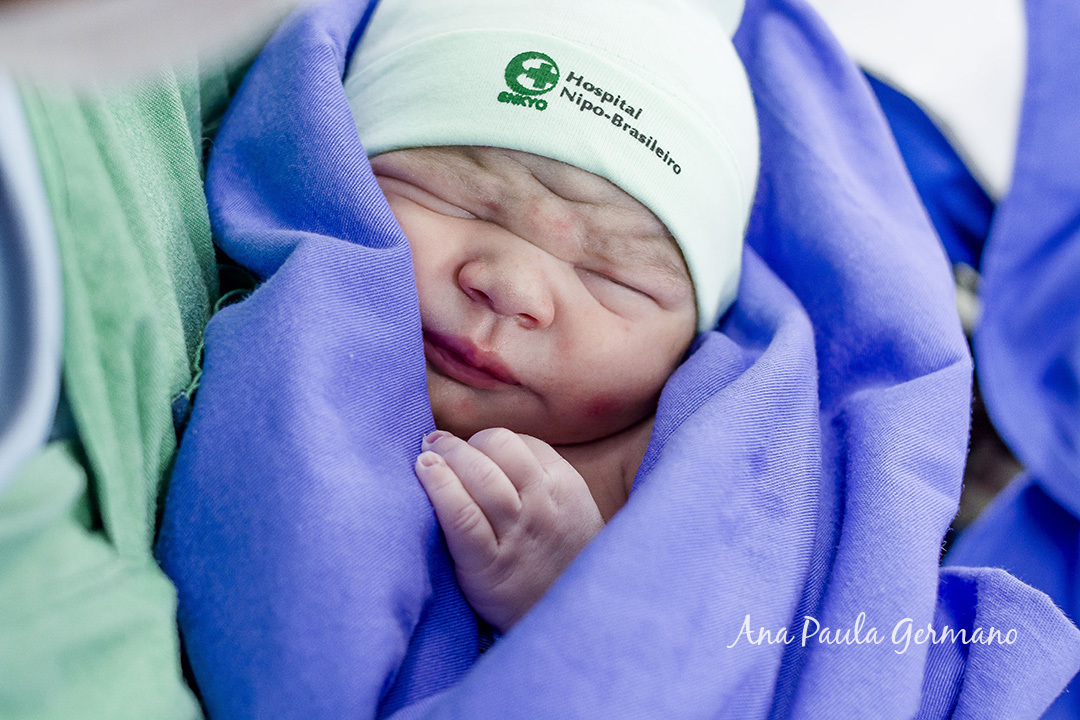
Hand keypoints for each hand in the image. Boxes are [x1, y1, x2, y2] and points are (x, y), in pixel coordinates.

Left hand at [415, 428, 604, 631]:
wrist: (569, 625)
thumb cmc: (558, 560)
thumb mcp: (568, 509)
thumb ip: (537, 476)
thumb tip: (480, 446)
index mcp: (563, 486)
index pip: (516, 442)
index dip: (485, 441)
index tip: (468, 451)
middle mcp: (543, 506)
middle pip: (496, 449)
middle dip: (461, 443)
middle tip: (437, 444)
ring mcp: (518, 535)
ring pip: (480, 476)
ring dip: (447, 456)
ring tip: (427, 456)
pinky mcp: (490, 567)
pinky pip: (462, 517)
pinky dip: (440, 488)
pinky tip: (425, 472)